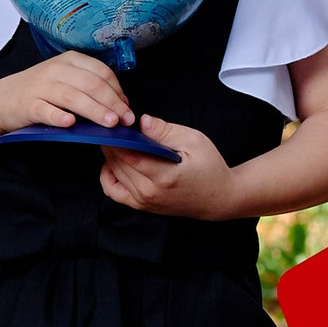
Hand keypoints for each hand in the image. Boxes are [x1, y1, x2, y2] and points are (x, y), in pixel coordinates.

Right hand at [0, 50, 138, 135]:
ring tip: (109, 123)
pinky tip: (70, 124)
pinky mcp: (28, 105)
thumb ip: (89, 86)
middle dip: (112, 103)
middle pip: (91, 84)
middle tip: (125, 119)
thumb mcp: (65, 79)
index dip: (118, 91)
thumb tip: (120, 103)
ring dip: (94, 110)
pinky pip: (46, 110)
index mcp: (70, 60)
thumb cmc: (40, 91)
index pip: (101, 72)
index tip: (128, 108)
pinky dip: (58, 116)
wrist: (3, 99)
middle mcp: (56, 70)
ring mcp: (41, 87)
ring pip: (73, 97)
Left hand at [101, 115, 229, 213]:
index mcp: (163, 177)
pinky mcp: (141, 205)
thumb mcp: (194, 141)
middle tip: (111, 126)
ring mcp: (144, 202)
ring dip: (110, 156)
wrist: (218, 198)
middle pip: (117, 163)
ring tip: (114, 140)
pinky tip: (114, 162)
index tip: (112, 122)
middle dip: (111, 143)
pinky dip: (108, 176)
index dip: (116, 137)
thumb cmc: (209, 168)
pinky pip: (113, 191)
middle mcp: (149, 193)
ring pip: (113, 174)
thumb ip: (165, 131)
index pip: (128, 155)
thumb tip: (143, 121)